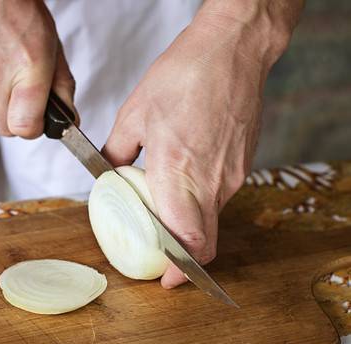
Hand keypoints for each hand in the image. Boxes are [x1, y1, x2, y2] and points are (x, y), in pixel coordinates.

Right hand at [0, 0, 75, 136]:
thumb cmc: (19, 13)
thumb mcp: (52, 48)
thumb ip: (62, 88)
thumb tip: (69, 121)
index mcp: (26, 71)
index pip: (24, 129)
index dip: (33, 127)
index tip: (36, 118)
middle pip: (4, 128)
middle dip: (14, 115)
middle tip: (18, 89)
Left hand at [103, 1, 301, 287]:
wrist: (232, 52)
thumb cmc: (184, 76)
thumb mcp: (135, 113)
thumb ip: (118, 152)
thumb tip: (111, 170)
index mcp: (178, 173)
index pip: (188, 241)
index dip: (180, 270)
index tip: (167, 281)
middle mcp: (211, 182)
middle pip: (204, 240)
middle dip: (184, 257)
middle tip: (162, 256)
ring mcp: (231, 175)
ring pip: (211, 219)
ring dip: (190, 226)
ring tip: (165, 212)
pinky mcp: (241, 164)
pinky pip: (219, 195)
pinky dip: (200, 202)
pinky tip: (184, 181)